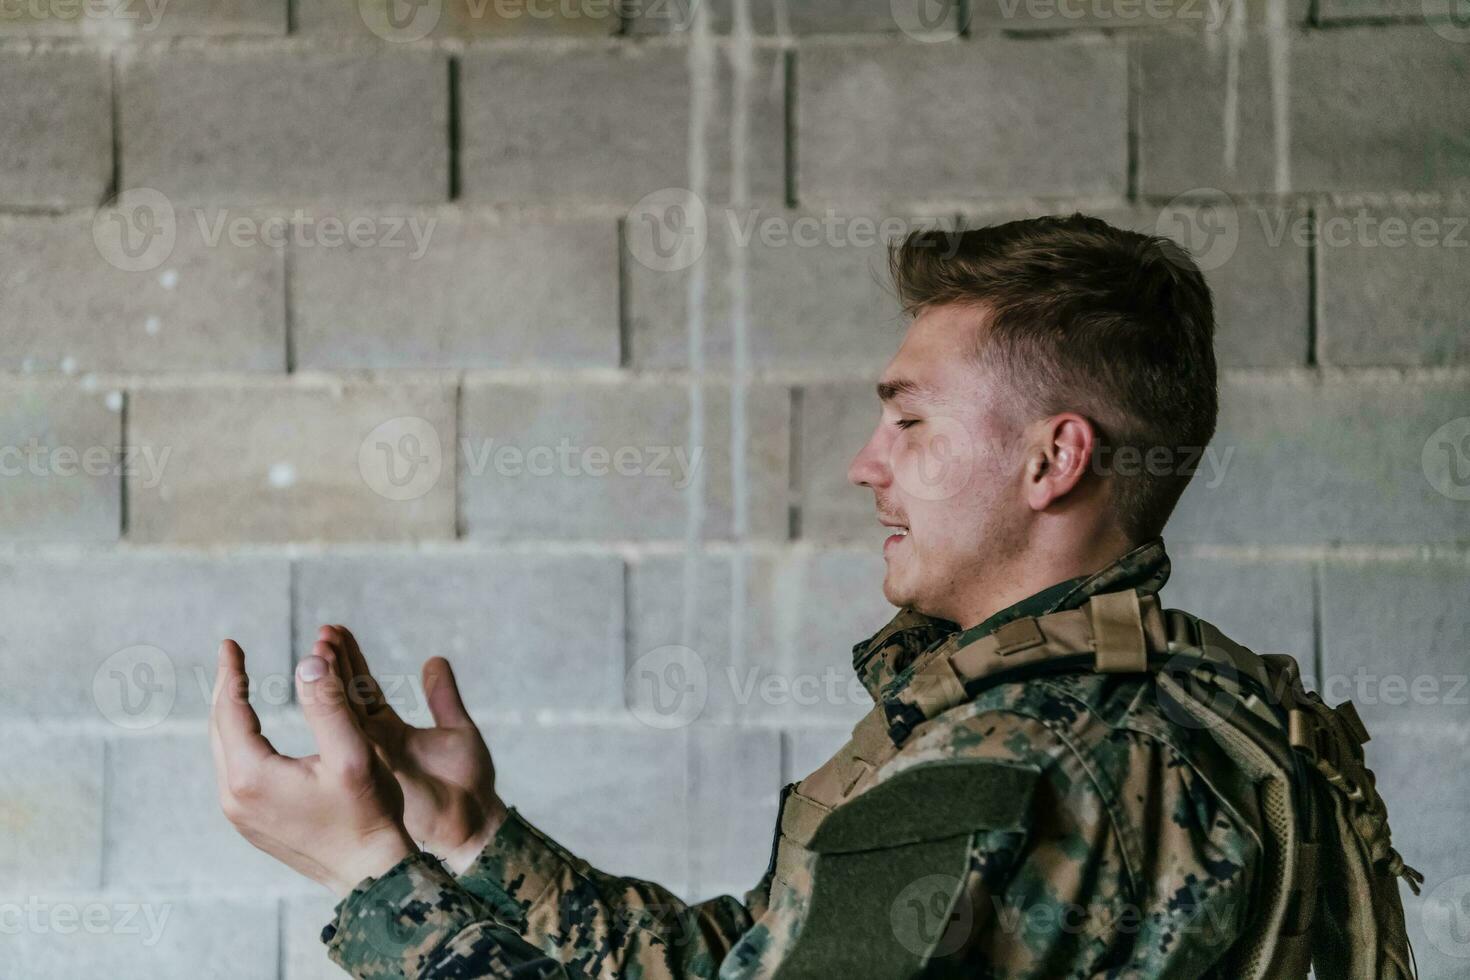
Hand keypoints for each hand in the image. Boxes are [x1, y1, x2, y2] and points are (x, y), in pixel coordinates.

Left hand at [209, 639, 416, 896]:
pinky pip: (236, 773)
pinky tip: (254, 734)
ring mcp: (241, 815)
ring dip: (232, 717)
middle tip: (231, 657)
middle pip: (220, 730)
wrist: (369, 873)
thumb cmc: (367, 813)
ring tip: (239, 688)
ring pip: (226, 752)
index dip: (231, 673)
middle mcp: (235, 797)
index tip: (230, 643)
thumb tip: (308, 660)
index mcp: (252, 776)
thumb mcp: (352, 753)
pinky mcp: (253, 825)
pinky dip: (242, 743)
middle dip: (226, 690)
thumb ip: (328, 704)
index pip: (230, 711)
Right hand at [317, 625, 506, 874]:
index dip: (351, 660)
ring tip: (320, 647)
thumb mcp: (458, 729)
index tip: (334, 631)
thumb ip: (443, 696)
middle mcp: (374, 741)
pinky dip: (339, 708)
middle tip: (322, 631)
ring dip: (332, 679)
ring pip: (345, 710)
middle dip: (334, 663)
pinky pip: (352, 733)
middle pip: (348, 694)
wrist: (473, 823)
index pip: (364, 687)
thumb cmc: (470, 783)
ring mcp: (371, 755)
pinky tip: (326, 683)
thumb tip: (434, 660)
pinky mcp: (373, 769)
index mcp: (391, 730)